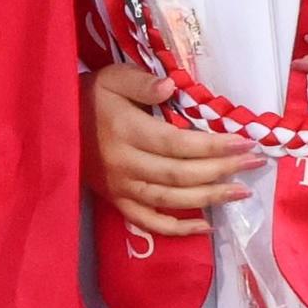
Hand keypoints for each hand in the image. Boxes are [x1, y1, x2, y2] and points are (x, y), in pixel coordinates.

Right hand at [80, 64, 263, 236]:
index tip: (243, 141)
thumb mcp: (111, 78)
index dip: (212, 146)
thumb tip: (171, 88)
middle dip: (221, 170)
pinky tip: (205, 226)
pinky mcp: (117, 201)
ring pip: (171, 201)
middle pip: (180, 175)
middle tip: (254, 163)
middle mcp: (126, 165)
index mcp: (126, 131)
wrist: (53, 125)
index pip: (177, 144)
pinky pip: (149, 222)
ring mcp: (121, 188)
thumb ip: (140, 82)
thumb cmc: (88, 97)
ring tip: (241, 193)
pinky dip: (178, 229)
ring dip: (209, 199)